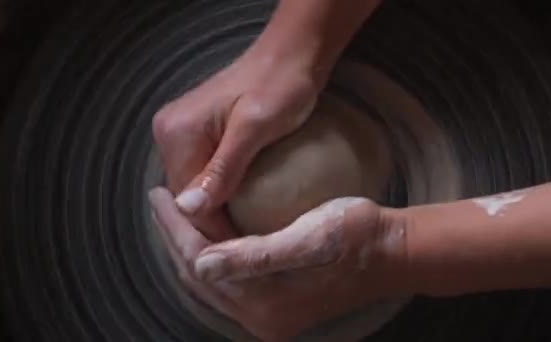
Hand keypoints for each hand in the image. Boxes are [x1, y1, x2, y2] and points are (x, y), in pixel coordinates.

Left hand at [148, 187, 408, 340]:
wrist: (391, 252)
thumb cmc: (354, 234)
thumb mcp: (307, 239)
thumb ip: (254, 257)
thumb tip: (200, 265)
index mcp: (264, 305)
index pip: (202, 261)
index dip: (177, 227)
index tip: (159, 194)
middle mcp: (261, 319)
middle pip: (201, 274)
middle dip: (176, 237)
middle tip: (159, 200)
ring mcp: (270, 316)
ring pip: (213, 280)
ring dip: (190, 247)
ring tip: (173, 217)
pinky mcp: (278, 306)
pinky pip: (230, 283)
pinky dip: (212, 258)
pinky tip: (207, 237)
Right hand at [152, 46, 320, 240]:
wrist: (292, 55)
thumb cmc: (281, 86)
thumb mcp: (256, 128)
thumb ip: (223, 168)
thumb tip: (188, 209)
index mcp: (176, 131)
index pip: (189, 199)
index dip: (215, 232)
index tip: (243, 255)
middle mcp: (169, 132)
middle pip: (187, 197)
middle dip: (213, 226)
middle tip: (246, 253)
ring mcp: (181, 132)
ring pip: (194, 189)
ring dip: (216, 213)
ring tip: (245, 237)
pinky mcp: (198, 133)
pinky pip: (203, 174)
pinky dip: (220, 194)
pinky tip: (241, 210)